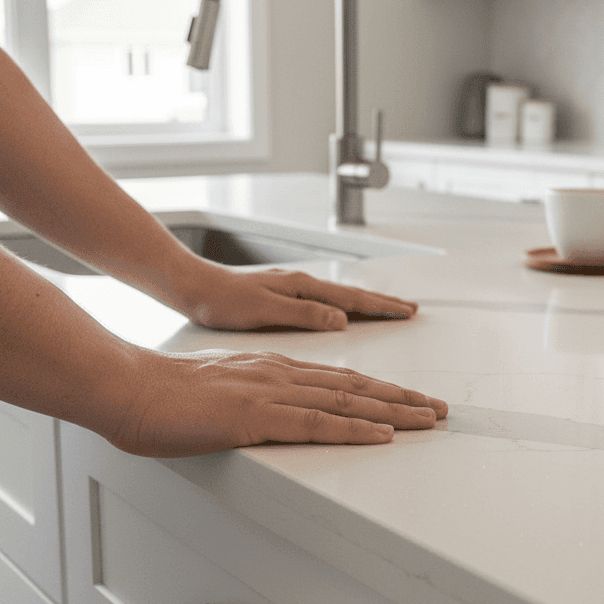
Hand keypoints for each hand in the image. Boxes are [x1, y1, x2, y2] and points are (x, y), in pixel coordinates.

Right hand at [107, 348, 447, 456]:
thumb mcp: (215, 393)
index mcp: (270, 370)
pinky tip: (383, 434)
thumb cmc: (161, 396)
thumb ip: (245, 400)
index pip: (337, 379)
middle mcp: (279, 375)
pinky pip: (317, 424)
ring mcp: (271, 393)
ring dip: (394, 411)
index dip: (378, 390)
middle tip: (438, 409)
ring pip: (347, 400)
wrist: (128, 388)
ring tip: (429, 420)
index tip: (407, 399)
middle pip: (355, 385)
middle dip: (402, 398)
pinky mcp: (257, 417)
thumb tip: (260, 416)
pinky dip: (356, 428)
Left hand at [187, 266, 417, 330]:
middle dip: (384, 304)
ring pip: (341, 298)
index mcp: (301, 288)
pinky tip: (345, 312)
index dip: (382, 308)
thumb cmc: (220, 300)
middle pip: (353, 296)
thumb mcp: (263, 310)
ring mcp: (294, 290)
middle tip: (412, 310)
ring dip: (368, 304)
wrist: (192, 287)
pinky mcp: (283, 298)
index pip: (352, 299)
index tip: (407, 313)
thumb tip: (341, 318)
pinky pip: (326, 302)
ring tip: (389, 308)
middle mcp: (301, 286)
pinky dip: (345, 306)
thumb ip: (303, 313)